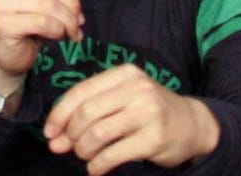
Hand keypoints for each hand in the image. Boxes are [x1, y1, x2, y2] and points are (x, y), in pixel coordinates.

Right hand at [0, 0, 89, 88]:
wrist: (7, 56)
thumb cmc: (27, 25)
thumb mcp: (45, 1)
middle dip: (71, 3)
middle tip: (80, 19)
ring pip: (48, 5)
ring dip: (67, 20)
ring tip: (73, 31)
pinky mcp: (3, 25)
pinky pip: (43, 22)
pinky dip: (58, 30)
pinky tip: (60, 36)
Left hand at [44, 64, 220, 174]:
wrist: (191, 125)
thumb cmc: (148, 111)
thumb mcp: (122, 101)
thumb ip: (89, 114)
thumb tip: (55, 139)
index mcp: (125, 74)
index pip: (81, 91)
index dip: (59, 114)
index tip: (49, 132)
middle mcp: (137, 89)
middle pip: (87, 112)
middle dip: (71, 134)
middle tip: (69, 147)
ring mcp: (148, 112)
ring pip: (98, 133)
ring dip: (84, 150)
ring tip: (85, 156)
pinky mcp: (154, 138)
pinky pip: (114, 154)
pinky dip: (98, 165)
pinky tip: (96, 169)